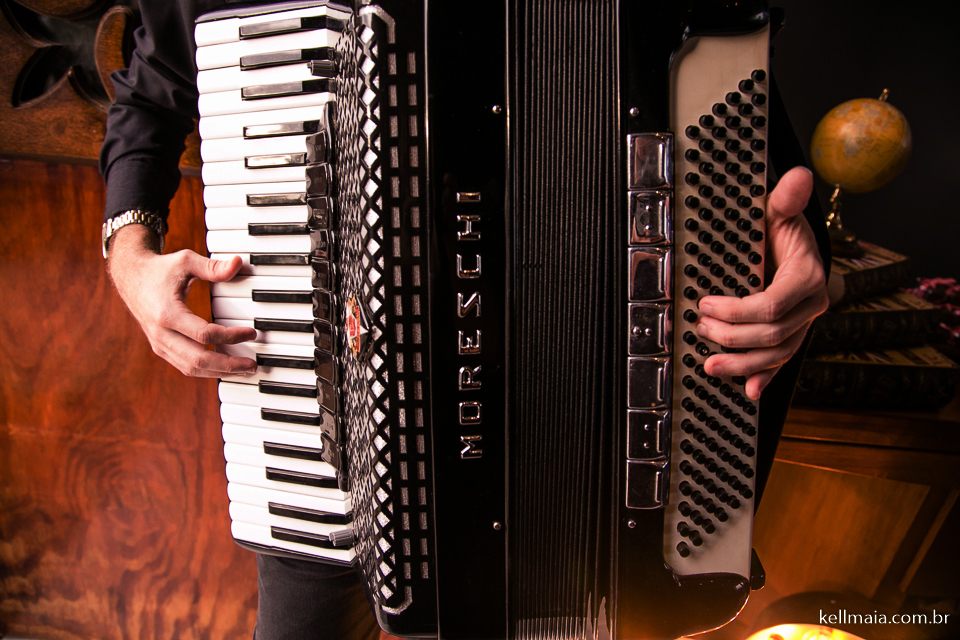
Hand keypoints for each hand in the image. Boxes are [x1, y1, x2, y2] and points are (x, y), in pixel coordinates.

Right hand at [107, 224, 257, 376]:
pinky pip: (185, 366)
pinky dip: (207, 370)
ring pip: (191, 368)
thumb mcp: (186, 261)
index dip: (231, 336)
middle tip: (252, 365)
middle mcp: (160, 333)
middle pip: (198, 360)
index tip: (251, 333)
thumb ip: (212, 266)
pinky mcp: (161, 348)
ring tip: (243, 370)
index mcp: (167, 313)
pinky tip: (225, 367)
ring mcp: (159, 344)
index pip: (204, 334)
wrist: (131, 278)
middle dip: (228, 365)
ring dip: (219, 372)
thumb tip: (237, 263)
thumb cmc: (160, 270)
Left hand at [695, 166, 828, 399]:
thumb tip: (799, 177)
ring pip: (776, 355)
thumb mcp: (779, 212)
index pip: (772, 305)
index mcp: (807, 277)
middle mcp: (810, 306)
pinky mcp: (792, 337)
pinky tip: (750, 391)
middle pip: (772, 335)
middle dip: (732, 336)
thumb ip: (786, 198)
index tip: (705, 303)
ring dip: (742, 365)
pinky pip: (782, 364)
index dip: (737, 310)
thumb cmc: (780, 229)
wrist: (791, 247)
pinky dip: (765, 378)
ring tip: (710, 365)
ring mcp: (803, 325)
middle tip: (700, 327)